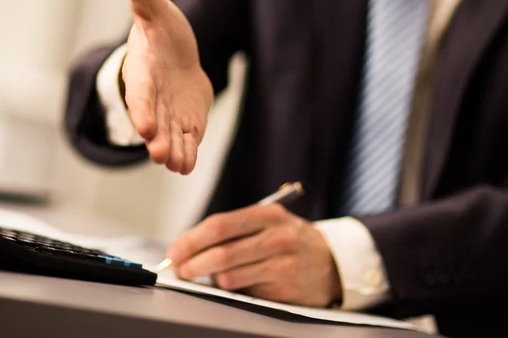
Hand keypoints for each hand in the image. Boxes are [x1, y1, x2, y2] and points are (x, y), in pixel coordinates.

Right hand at [107, 0, 213, 174]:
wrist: (176, 55)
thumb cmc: (162, 31)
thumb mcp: (153, 7)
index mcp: (143, 72)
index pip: (141, 93)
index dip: (143, 108)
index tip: (145, 125)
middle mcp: (154, 99)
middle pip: (155, 122)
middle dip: (158, 139)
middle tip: (161, 154)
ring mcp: (169, 115)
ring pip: (171, 137)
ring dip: (174, 151)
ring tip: (178, 165)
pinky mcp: (186, 124)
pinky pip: (187, 140)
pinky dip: (188, 153)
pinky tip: (187, 165)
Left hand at [166, 204, 342, 306]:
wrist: (332, 261)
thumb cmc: (289, 239)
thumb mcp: (268, 223)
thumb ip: (234, 231)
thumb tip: (190, 249)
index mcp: (268, 214)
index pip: (220, 225)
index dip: (192, 240)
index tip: (174, 251)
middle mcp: (278, 236)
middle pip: (222, 253)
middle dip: (193, 264)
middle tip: (180, 271)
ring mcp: (284, 263)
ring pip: (231, 277)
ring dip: (212, 280)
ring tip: (212, 276)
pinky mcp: (287, 288)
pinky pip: (247, 293)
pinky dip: (235, 290)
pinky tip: (239, 284)